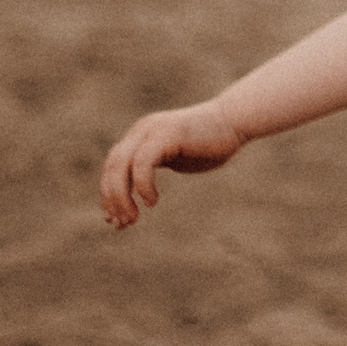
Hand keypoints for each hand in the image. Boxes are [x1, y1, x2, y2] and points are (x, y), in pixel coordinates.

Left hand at [99, 101, 245, 229]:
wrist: (236, 121)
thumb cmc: (212, 144)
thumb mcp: (177, 159)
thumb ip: (158, 169)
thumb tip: (144, 196)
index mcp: (141, 136)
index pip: (112, 167)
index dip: (109, 195)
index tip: (115, 220)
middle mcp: (141, 130)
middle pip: (111, 167)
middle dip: (112, 199)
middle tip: (121, 225)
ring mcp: (152, 130)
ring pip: (120, 165)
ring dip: (121, 196)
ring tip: (133, 218)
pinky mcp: (167, 135)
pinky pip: (143, 162)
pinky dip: (143, 184)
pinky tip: (152, 201)